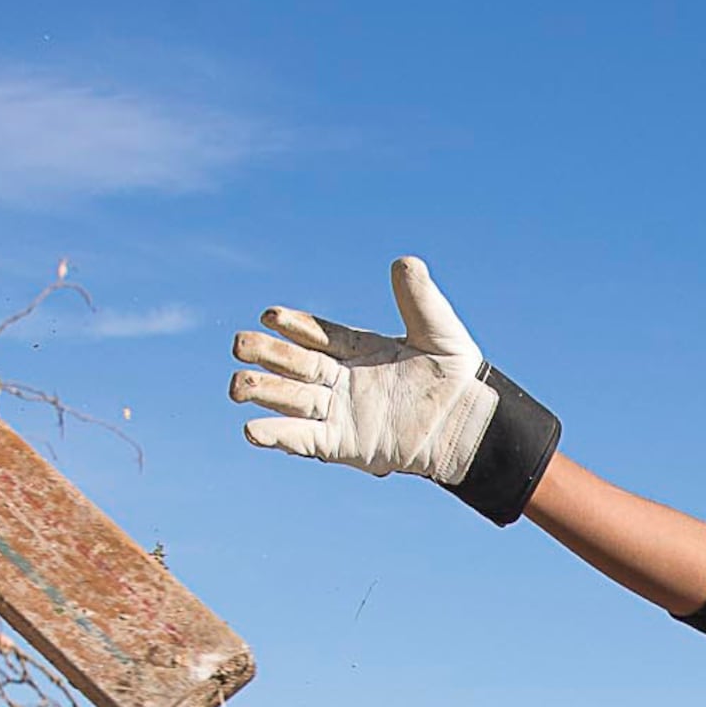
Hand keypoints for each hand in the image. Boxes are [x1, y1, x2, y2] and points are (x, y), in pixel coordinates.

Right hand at [228, 257, 500, 481]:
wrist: (469, 424)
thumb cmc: (456, 376)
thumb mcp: (438, 330)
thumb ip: (417, 299)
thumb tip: (405, 262)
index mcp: (358, 349)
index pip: (317, 334)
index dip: (294, 326)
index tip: (271, 315)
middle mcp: (342, 379)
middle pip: (293, 365)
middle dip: (265, 354)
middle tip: (239, 344)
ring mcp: (340, 412)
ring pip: (291, 400)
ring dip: (263, 393)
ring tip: (236, 386)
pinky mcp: (344, 444)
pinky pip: (305, 440)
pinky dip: (279, 436)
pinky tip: (252, 431)